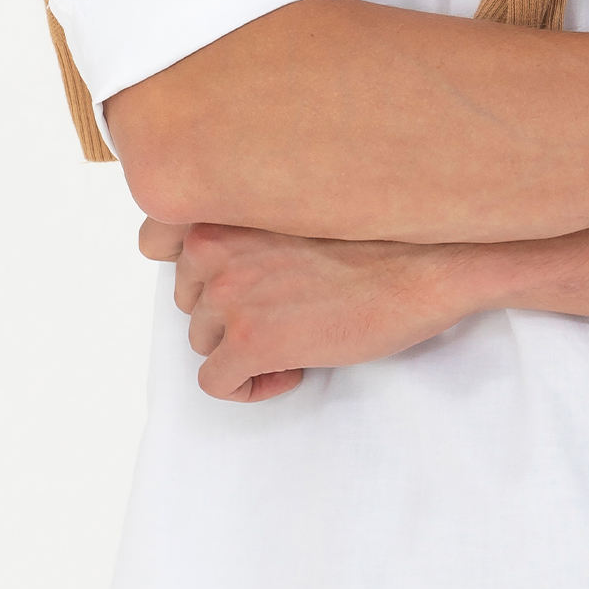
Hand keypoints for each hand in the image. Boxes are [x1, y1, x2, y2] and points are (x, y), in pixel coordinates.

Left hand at [134, 217, 488, 401]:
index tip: (225, 281)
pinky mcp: (248, 341)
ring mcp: (229, 293)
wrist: (432, 263)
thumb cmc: (385, 234)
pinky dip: (249, 385)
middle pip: (189, 297)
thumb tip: (238, 260)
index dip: (191, 268)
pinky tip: (291, 369)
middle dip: (229, 311)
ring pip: (202, 339)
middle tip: (283, 312)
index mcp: (227, 203)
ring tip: (295, 339)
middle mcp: (215, 243)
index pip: (156, 236)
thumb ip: (255, 221)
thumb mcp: (304, 204)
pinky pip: (217, 382)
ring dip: (242, 348)